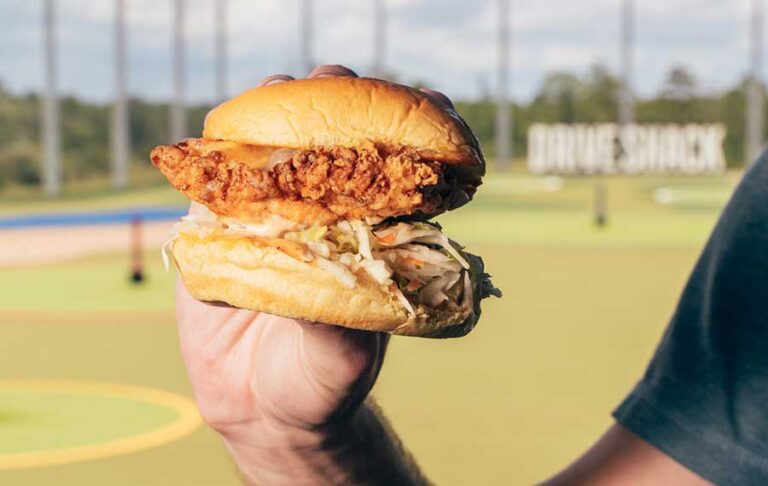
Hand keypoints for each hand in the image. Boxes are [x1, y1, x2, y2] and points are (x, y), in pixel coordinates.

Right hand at [175, 65, 440, 483]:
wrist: (260, 411)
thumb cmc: (320, 384)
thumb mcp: (341, 359)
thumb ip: (336, 323)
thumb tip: (325, 271)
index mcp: (370, 230)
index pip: (393, 161)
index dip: (406, 124)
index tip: (419, 105)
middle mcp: (321, 213)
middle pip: (330, 135)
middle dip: (334, 100)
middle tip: (332, 87)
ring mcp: (268, 215)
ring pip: (269, 143)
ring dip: (271, 112)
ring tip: (274, 101)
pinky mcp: (217, 228)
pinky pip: (213, 181)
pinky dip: (215, 156)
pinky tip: (220, 141)